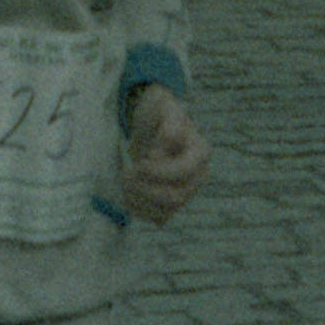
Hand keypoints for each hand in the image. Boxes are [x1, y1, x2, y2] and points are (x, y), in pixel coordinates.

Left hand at [121, 83, 209, 223]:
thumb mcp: (165, 107)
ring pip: (167, 211)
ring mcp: (186, 191)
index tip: (138, 164)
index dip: (159, 172)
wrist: (152, 125)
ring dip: (140, 201)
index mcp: (201, 152)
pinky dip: (140, 210)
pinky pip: (158, 217)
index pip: (184, 171)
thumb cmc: (159, 114)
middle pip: (177, 196)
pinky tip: (127, 194)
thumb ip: (169, 124)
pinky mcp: (171, 203)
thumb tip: (165, 146)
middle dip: (147, 189)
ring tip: (124, 183)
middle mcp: (198, 175)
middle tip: (126, 175)